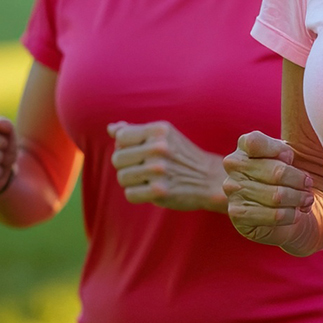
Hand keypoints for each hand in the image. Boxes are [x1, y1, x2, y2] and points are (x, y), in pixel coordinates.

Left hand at [107, 120, 227, 212]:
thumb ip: (137, 131)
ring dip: (132, 181)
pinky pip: (130, 194)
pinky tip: (152, 190)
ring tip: (149, 179)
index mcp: (160, 130)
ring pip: (122, 177)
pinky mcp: (161, 191)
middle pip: (117, 158)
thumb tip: (111, 128)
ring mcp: (160, 169)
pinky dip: (138, 194)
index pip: (121, 137)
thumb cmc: (182, 156)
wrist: (210, 178)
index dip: (125, 147)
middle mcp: (159, 147)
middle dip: (126, 166)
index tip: (140, 152)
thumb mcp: (164, 137)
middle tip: (144, 168)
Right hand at [223, 131, 313, 245]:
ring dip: (298, 199)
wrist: (290, 205)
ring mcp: (232, 190)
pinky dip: (291, 215)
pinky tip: (295, 213)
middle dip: (300, 181)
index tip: (293, 158)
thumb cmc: (294, 173)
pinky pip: (272, 215)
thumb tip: (297, 92)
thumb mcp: (296, 148)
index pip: (256, 142)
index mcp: (245, 145)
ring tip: (306, 200)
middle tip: (309, 185)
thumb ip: (296, 121)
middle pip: (276, 172)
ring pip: (276, 195)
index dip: (282, 152)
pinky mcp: (238, 214)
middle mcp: (233, 165)